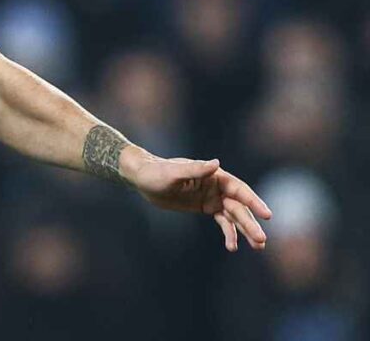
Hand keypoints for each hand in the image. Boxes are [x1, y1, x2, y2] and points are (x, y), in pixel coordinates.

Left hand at [120, 147, 272, 251]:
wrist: (143, 178)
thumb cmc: (156, 173)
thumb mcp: (174, 172)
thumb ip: (196, 170)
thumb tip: (216, 164)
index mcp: (213, 175)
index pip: (239, 189)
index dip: (253, 202)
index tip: (267, 215)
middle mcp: (216, 186)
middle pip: (239, 206)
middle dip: (251, 223)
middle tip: (262, 241)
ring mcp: (212, 197)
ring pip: (234, 215)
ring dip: (245, 230)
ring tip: (258, 247)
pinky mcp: (205, 206)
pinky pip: (222, 221)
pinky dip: (229, 233)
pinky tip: (233, 246)